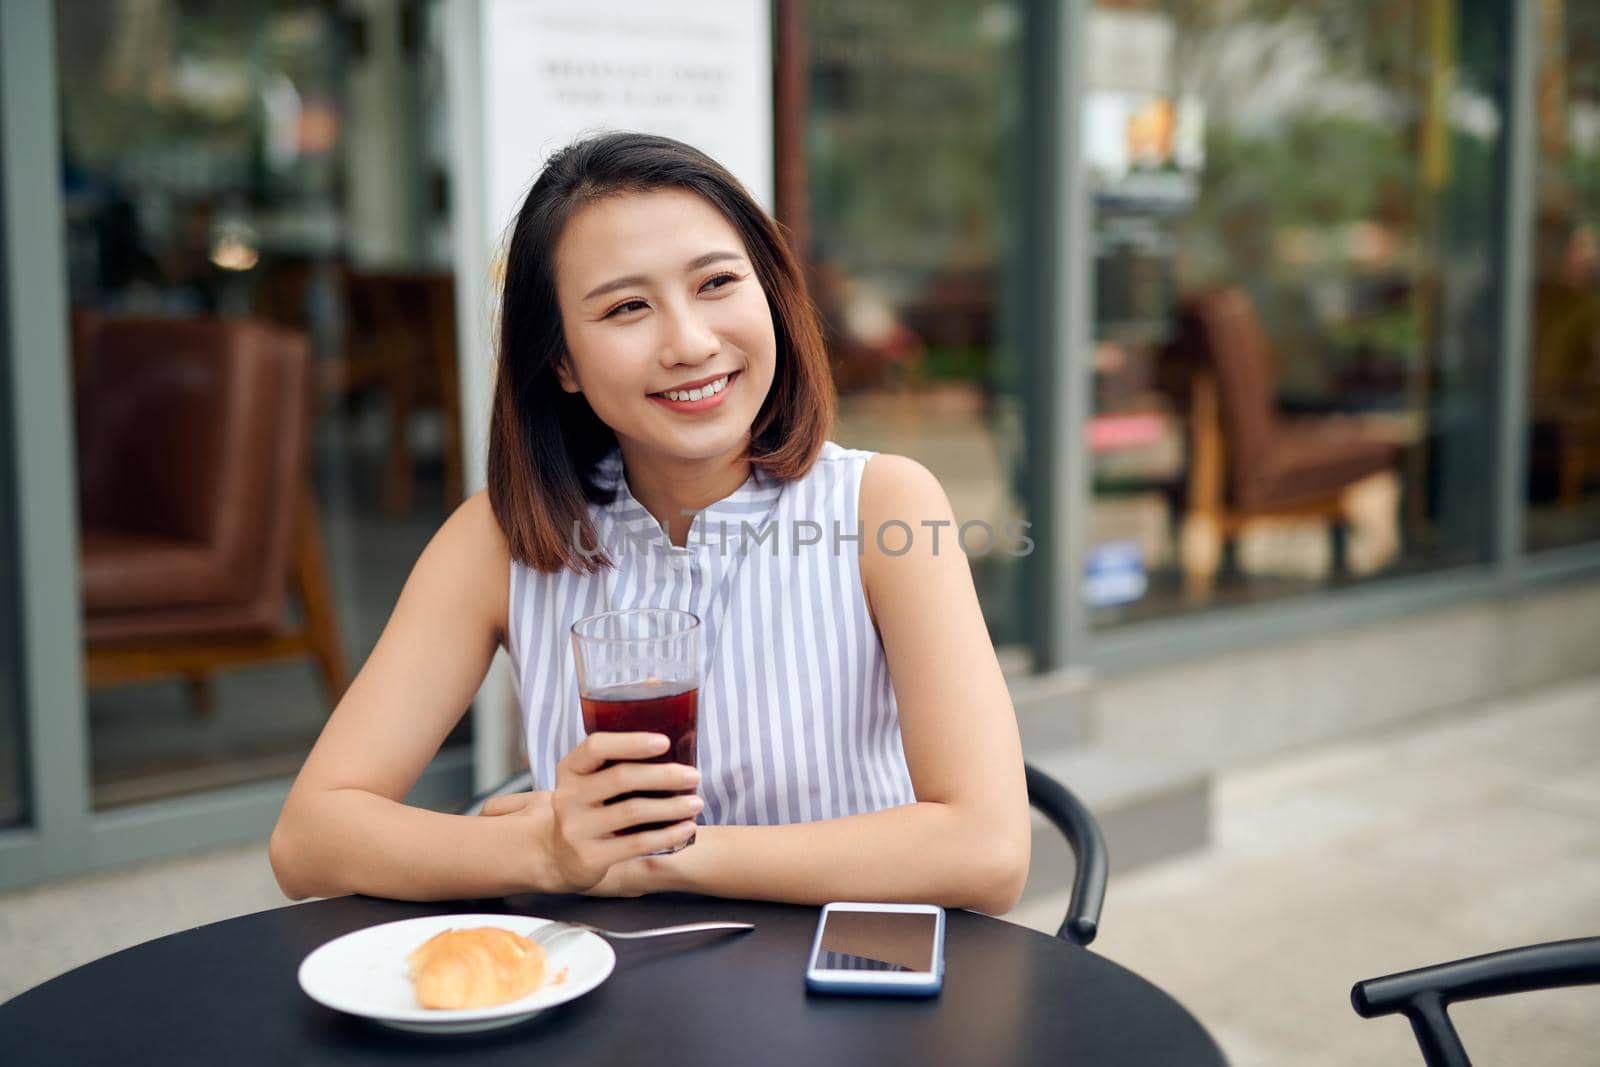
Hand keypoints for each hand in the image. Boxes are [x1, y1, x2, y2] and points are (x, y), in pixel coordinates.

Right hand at [544, 732, 701, 892]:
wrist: (560, 855)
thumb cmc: (590, 808)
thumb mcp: (590, 782)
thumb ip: (616, 765)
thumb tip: (676, 749)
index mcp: (570, 770)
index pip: (595, 747)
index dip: (631, 742)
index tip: (665, 742)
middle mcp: (568, 797)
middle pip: (621, 778)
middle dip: (663, 775)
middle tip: (693, 776)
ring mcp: (576, 829)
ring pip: (633, 811)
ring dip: (671, 806)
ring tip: (696, 803)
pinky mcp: (589, 857)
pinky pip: (636, 843)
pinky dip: (667, 835)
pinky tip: (686, 829)